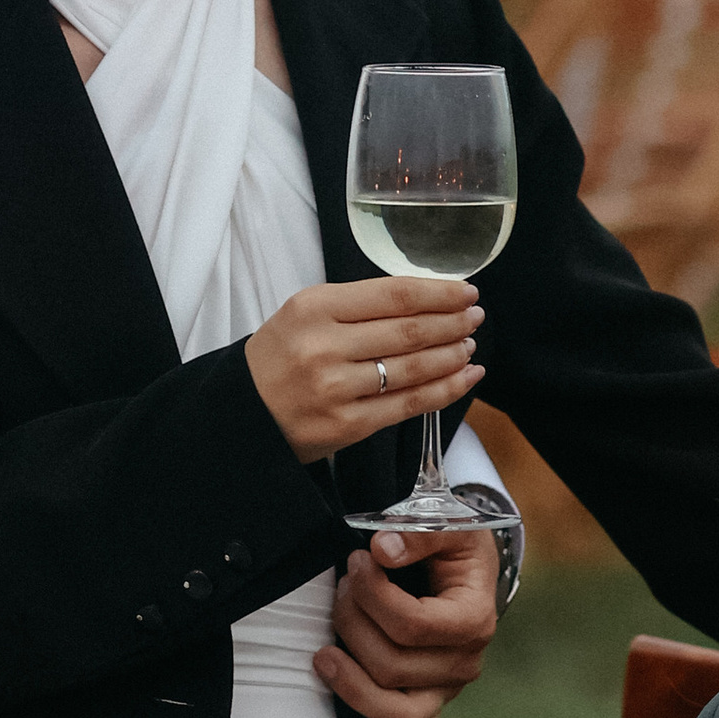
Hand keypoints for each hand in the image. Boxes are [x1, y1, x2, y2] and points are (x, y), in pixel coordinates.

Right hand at [243, 274, 480, 460]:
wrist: (243, 412)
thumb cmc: (281, 356)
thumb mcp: (305, 313)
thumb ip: (357, 305)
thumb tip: (426, 301)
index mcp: (314, 307)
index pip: (394, 294)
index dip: (439, 293)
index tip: (466, 291)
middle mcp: (325, 346)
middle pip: (409, 330)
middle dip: (452, 322)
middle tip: (475, 317)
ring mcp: (337, 389)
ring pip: (413, 368)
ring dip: (452, 355)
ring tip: (470, 346)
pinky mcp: (348, 425)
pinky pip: (408, 405)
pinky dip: (444, 390)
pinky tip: (465, 378)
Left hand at [315, 524, 501, 717]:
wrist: (466, 568)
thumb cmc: (453, 545)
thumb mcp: (446, 522)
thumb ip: (417, 532)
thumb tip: (383, 550)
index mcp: (473, 620)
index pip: (412, 625)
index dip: (372, 594)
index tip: (357, 560)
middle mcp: (463, 662)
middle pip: (392, 666)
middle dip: (353, 622)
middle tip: (343, 586)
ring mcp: (446, 689)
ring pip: (397, 712)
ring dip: (350, 683)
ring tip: (322, 653)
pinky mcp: (431, 702)